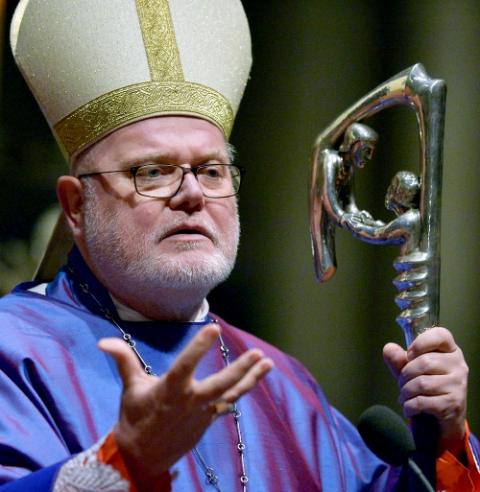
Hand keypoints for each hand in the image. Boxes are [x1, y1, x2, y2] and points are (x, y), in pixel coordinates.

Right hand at [98, 324, 273, 489]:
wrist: (140, 456)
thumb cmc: (134, 418)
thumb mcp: (129, 388)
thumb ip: (123, 360)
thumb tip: (104, 341)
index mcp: (170, 390)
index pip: (186, 365)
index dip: (199, 347)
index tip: (214, 329)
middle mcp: (190, 401)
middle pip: (220, 385)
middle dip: (240, 369)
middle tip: (256, 353)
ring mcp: (202, 413)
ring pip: (231, 394)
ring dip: (250, 379)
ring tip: (267, 362)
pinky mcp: (208, 420)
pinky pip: (229, 404)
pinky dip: (242, 391)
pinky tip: (256, 378)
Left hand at [383, 327, 467, 455]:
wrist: (440, 421)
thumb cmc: (425, 388)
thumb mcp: (410, 370)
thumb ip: (399, 359)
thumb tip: (389, 348)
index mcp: (450, 351)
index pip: (441, 335)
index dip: (421, 342)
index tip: (409, 354)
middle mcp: (458, 365)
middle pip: (424, 362)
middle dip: (405, 375)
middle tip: (402, 384)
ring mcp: (458, 385)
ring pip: (422, 383)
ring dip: (406, 392)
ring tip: (404, 396)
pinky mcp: (454, 403)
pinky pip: (423, 401)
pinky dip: (409, 406)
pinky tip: (408, 408)